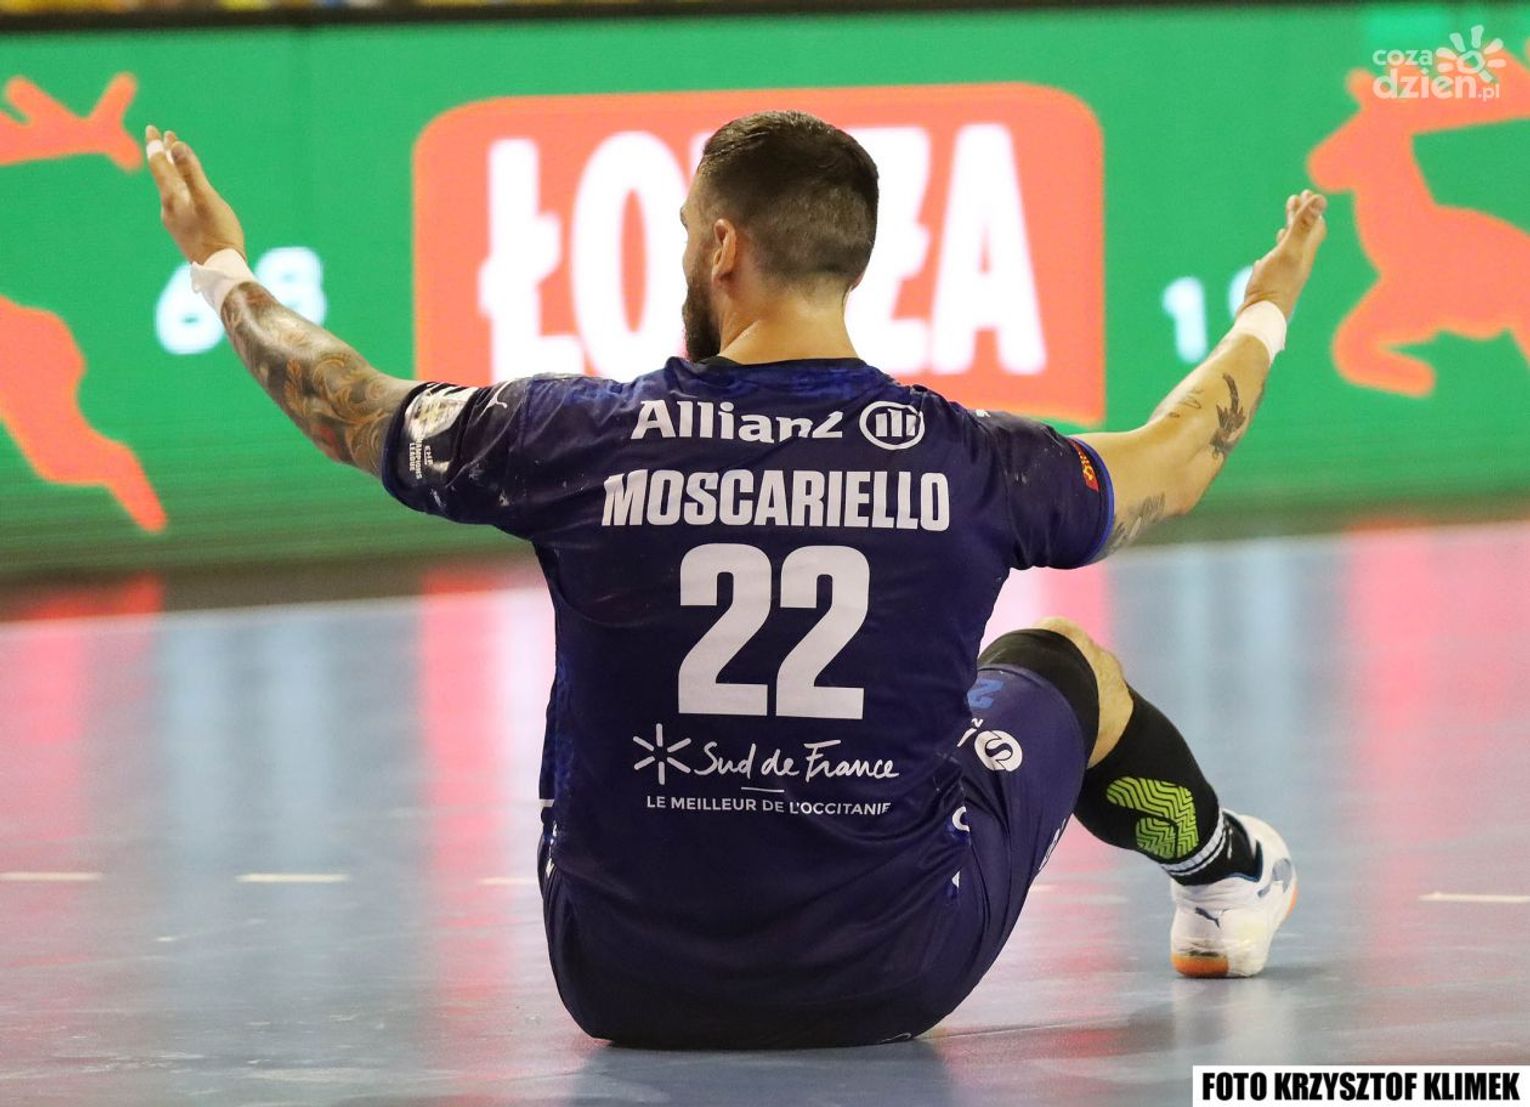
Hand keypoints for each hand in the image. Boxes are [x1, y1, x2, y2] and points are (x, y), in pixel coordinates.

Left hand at [145, 125, 245, 263]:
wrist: (220, 271)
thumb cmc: (218, 235)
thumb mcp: (207, 200)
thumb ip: (192, 172)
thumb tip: (176, 145)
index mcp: (172, 197)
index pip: (159, 165)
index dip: (156, 146)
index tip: (152, 129)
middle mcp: (169, 208)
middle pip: (163, 176)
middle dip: (164, 155)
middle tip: (163, 138)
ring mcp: (176, 222)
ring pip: (171, 189)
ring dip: (173, 172)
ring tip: (175, 161)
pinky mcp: (184, 233)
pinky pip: (178, 202)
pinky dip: (180, 188)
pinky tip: (187, 194)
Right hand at [1239, 189, 1327, 318]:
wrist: (1262, 317)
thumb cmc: (1274, 284)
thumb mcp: (1289, 250)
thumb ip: (1303, 225)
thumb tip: (1321, 198)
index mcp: (1305, 253)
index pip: (1315, 225)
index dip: (1312, 208)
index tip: (1305, 192)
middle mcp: (1298, 263)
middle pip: (1304, 236)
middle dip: (1300, 216)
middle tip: (1294, 199)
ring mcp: (1284, 275)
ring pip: (1290, 251)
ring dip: (1287, 234)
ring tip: (1283, 226)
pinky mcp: (1270, 285)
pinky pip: (1274, 267)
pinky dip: (1273, 256)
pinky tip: (1264, 259)